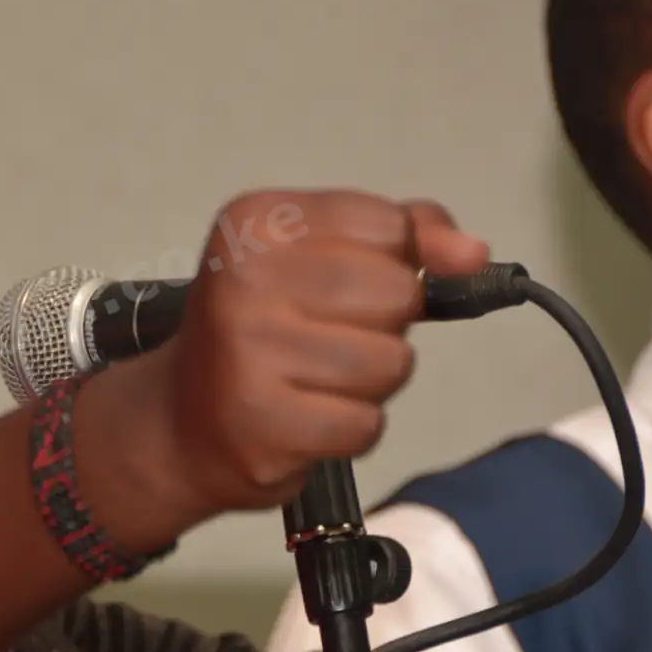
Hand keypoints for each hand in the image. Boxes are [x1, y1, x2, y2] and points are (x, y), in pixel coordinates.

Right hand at [147, 189, 488, 517]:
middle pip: (397, 295)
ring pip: (390, 364)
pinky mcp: (263, 422)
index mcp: (255, 222)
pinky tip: (304, 420)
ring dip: (367, 384)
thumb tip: (472, 254)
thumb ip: (404, 235)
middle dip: (380, 327)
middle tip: (320, 340)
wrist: (179, 422)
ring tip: (311, 382)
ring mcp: (249, 352)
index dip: (387, 264)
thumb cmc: (261, 331)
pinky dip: (348, 429)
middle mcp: (243, 279)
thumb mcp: (318, 256)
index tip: (338, 287)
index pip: (390, 229)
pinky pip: (366, 424)